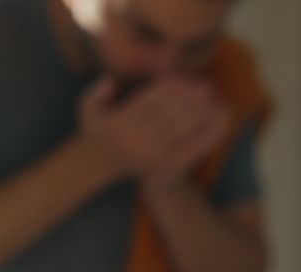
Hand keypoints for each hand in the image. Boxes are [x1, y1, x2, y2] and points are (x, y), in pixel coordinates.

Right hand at [79, 75, 229, 188]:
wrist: (99, 164)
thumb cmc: (98, 130)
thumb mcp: (87, 108)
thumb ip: (97, 90)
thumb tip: (113, 79)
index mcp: (121, 123)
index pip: (151, 100)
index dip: (169, 86)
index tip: (183, 76)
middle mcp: (136, 140)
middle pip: (169, 114)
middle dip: (189, 98)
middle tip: (206, 85)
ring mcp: (151, 155)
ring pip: (180, 129)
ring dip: (198, 112)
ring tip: (212, 97)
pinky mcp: (161, 165)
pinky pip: (186, 148)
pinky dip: (202, 135)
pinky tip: (212, 121)